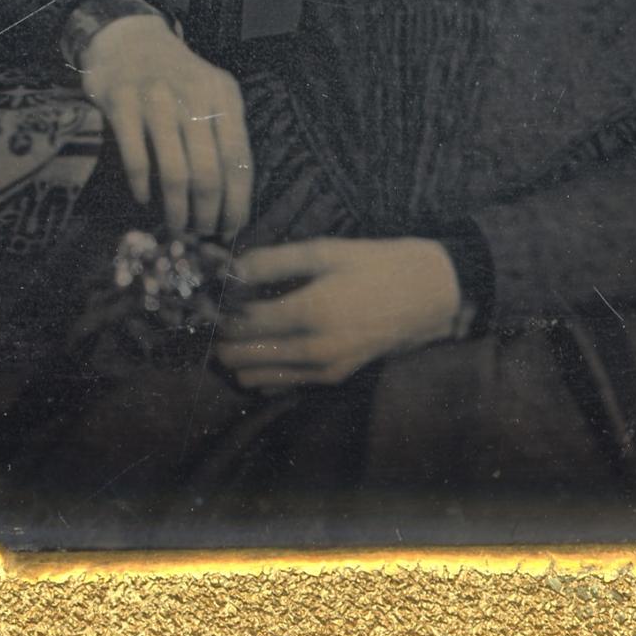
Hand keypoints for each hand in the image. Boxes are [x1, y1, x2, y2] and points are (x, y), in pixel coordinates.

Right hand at [75, 11, 251, 238]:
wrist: (126, 38)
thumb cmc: (174, 77)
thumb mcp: (208, 93)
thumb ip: (222, 134)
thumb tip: (231, 200)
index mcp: (223, 95)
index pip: (239, 159)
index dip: (238, 201)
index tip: (232, 229)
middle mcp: (193, 94)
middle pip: (209, 172)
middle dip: (208, 213)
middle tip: (201, 233)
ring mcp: (155, 98)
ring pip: (175, 172)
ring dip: (177, 210)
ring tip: (176, 226)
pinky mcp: (120, 102)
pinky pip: (137, 158)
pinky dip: (142, 186)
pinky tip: (143, 198)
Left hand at [216, 239, 464, 389]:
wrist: (430, 295)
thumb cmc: (376, 265)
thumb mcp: (325, 250)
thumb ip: (272, 261)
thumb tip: (228, 269)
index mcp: (310, 312)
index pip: (239, 322)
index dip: (215, 310)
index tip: (205, 296)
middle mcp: (314, 349)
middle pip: (239, 354)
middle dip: (218, 335)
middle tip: (210, 315)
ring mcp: (324, 369)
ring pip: (254, 376)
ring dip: (234, 355)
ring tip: (230, 329)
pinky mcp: (334, 378)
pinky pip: (280, 385)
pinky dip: (260, 370)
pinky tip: (255, 349)